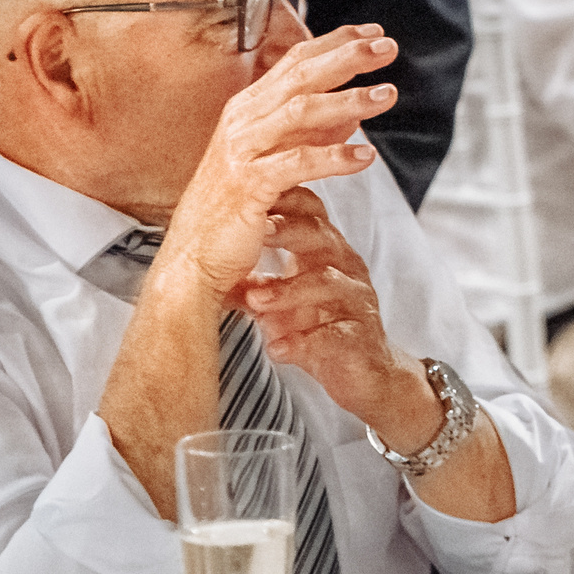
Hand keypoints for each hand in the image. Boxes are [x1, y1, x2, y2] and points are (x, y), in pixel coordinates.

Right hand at [156, 25, 398, 303]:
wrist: (193, 258)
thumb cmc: (233, 209)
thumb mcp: (273, 159)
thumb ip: (308, 133)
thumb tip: (351, 113)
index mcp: (247, 109)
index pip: (295, 61)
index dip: (335, 43)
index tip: (373, 33)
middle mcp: (242, 122)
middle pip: (300, 75)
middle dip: (347, 57)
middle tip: (387, 48)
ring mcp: (242, 151)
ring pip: (301, 111)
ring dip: (349, 100)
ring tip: (386, 95)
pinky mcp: (248, 186)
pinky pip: (297, 163)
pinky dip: (335, 157)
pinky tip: (365, 156)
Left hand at [236, 189, 439, 443]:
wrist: (365, 374)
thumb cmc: (321, 328)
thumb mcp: (286, 301)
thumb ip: (255, 283)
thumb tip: (208, 270)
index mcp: (327, 254)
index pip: (310, 216)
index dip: (282, 204)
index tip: (246, 200)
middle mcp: (346, 270)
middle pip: (322, 237)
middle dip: (287, 233)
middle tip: (254, 235)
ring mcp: (356, 301)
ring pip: (328, 282)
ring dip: (289, 290)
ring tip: (256, 301)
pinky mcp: (360, 337)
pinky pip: (333, 334)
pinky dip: (302, 341)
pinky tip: (276, 348)